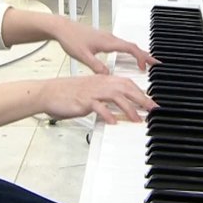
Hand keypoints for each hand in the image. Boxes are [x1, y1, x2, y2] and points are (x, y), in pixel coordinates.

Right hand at [42, 75, 157, 123]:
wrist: (49, 92)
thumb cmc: (68, 93)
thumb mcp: (90, 92)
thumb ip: (105, 98)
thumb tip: (118, 108)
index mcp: (102, 79)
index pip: (126, 83)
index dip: (140, 91)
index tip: (150, 100)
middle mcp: (100, 83)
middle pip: (126, 88)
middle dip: (142, 98)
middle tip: (152, 108)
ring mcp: (92, 92)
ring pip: (116, 96)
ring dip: (129, 108)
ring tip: (137, 119)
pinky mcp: (84, 101)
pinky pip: (99, 107)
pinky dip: (107, 114)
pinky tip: (113, 122)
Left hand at [53, 19, 158, 74]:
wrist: (62, 28)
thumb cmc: (71, 39)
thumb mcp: (83, 56)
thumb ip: (96, 66)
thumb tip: (108, 76)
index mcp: (108, 42)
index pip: (130, 48)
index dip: (141, 57)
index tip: (147, 66)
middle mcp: (110, 38)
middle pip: (132, 46)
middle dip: (145, 55)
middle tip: (155, 63)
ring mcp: (107, 38)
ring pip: (127, 45)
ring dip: (137, 53)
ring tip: (144, 61)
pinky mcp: (102, 39)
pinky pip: (121, 45)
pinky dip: (128, 51)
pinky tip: (127, 57)